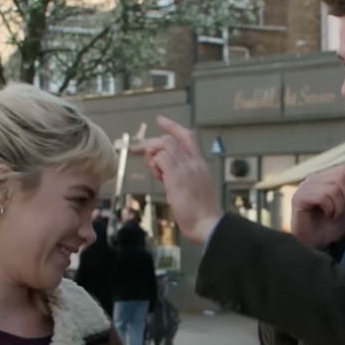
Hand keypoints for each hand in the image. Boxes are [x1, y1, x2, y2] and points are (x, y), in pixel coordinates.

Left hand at [132, 116, 221, 244]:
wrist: (208, 224)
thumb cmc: (200, 212)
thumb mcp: (193, 188)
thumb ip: (180, 176)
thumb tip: (164, 173)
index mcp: (199, 164)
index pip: (186, 137)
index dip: (172, 127)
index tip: (160, 120)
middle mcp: (194, 162)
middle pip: (169, 140)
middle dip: (150, 143)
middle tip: (136, 151)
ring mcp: (186, 167)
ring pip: (164, 145)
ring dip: (152, 155)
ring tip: (153, 171)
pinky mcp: (177, 176)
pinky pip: (160, 158)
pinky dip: (154, 165)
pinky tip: (159, 177)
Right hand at [291, 164, 344, 247]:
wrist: (316, 244)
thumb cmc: (331, 227)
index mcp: (326, 178)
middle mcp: (315, 179)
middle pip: (342, 176)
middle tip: (342, 210)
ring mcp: (305, 186)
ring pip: (334, 187)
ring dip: (339, 205)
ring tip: (334, 214)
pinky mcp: (299, 197)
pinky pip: (323, 196)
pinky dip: (330, 208)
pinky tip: (326, 215)